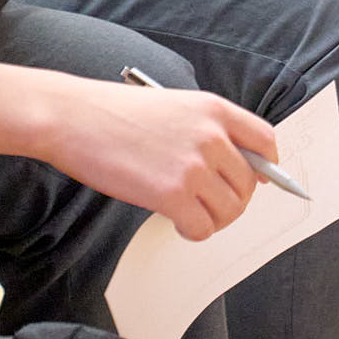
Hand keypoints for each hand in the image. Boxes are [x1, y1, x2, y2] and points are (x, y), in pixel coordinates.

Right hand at [36, 73, 274, 241]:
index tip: (257, 180)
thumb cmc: (112, 112)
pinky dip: (193, 232)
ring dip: (214, 219)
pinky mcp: (172, 195)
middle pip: (249, 184)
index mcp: (213, 108)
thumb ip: (205, 129)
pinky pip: (203, 228)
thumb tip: (229, 166)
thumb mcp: (172, 105)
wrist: (72, 117)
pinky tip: (177, 223)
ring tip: (191, 214)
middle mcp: (211, 136)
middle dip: (233, 200)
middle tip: (209, 204)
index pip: (265, 141)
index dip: (266, 167)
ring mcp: (194, 166)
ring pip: (230, 211)